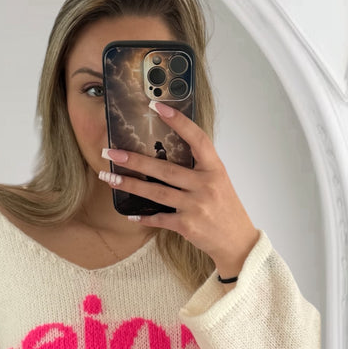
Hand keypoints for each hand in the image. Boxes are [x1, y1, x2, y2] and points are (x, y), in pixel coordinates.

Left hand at [99, 101, 259, 278]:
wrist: (237, 242)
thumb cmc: (226, 209)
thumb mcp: (219, 182)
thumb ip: (199, 168)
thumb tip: (168, 154)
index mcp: (214, 169)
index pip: (197, 139)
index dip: (178, 121)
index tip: (156, 107)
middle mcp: (205, 185)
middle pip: (165, 169)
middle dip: (135, 160)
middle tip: (111, 152)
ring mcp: (195, 206)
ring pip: (156, 192)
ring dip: (130, 185)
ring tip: (110, 178)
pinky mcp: (187, 225)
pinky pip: (159, 218)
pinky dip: (144, 217)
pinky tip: (131, 214)